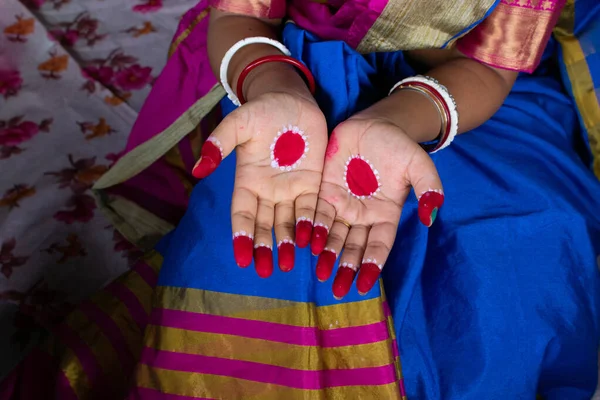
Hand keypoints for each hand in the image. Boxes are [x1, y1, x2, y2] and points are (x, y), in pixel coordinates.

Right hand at [193, 91, 327, 277]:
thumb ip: (220, 143)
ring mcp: (292, 189)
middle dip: (265, 247)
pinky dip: (311, 225)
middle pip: (265, 225)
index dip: (241, 236)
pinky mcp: (314, 183)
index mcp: (247, 181)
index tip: (242, 258)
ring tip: (287, 263)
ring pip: (289, 222)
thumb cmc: (262, 110)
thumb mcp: (238, 124)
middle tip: (266, 271)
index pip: (243, 215)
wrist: (292, 99)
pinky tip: (312, 242)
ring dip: (287, 243)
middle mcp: (269, 191)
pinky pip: (312, 208)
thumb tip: (198, 169)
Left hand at [310, 117, 443, 298]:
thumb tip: (431, 216)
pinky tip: (306, 243)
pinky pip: (317, 212)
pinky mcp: (324, 190)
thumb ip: (428, 188)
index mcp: (385, 214)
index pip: (378, 246)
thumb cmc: (400, 146)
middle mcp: (362, 214)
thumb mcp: (419, 165)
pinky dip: (311, 227)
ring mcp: (342, 203)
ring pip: (332, 234)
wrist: (376, 124)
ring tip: (320, 272)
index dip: (371, 266)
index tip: (364, 287)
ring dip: (326, 253)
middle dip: (345, 267)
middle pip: (353, 246)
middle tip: (336, 289)